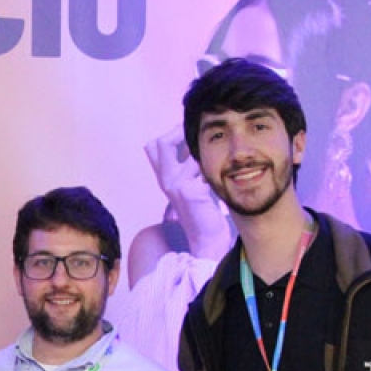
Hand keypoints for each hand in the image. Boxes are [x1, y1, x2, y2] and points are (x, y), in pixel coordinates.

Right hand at [144, 124, 231, 260]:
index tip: (188, 135)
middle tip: (198, 137)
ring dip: (205, 157)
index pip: (152, 146)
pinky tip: (218, 184)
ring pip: (190, 154)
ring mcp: (176, 185)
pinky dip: (214, 172)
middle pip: (161, 143)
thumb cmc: (203, 208)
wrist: (206, 236)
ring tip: (214, 170)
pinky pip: (204, 168)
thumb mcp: (190, 183)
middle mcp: (165, 180)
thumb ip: (187, 164)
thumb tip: (194, 139)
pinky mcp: (190, 192)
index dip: (170, 135)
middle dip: (180, 133)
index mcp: (163, 176)